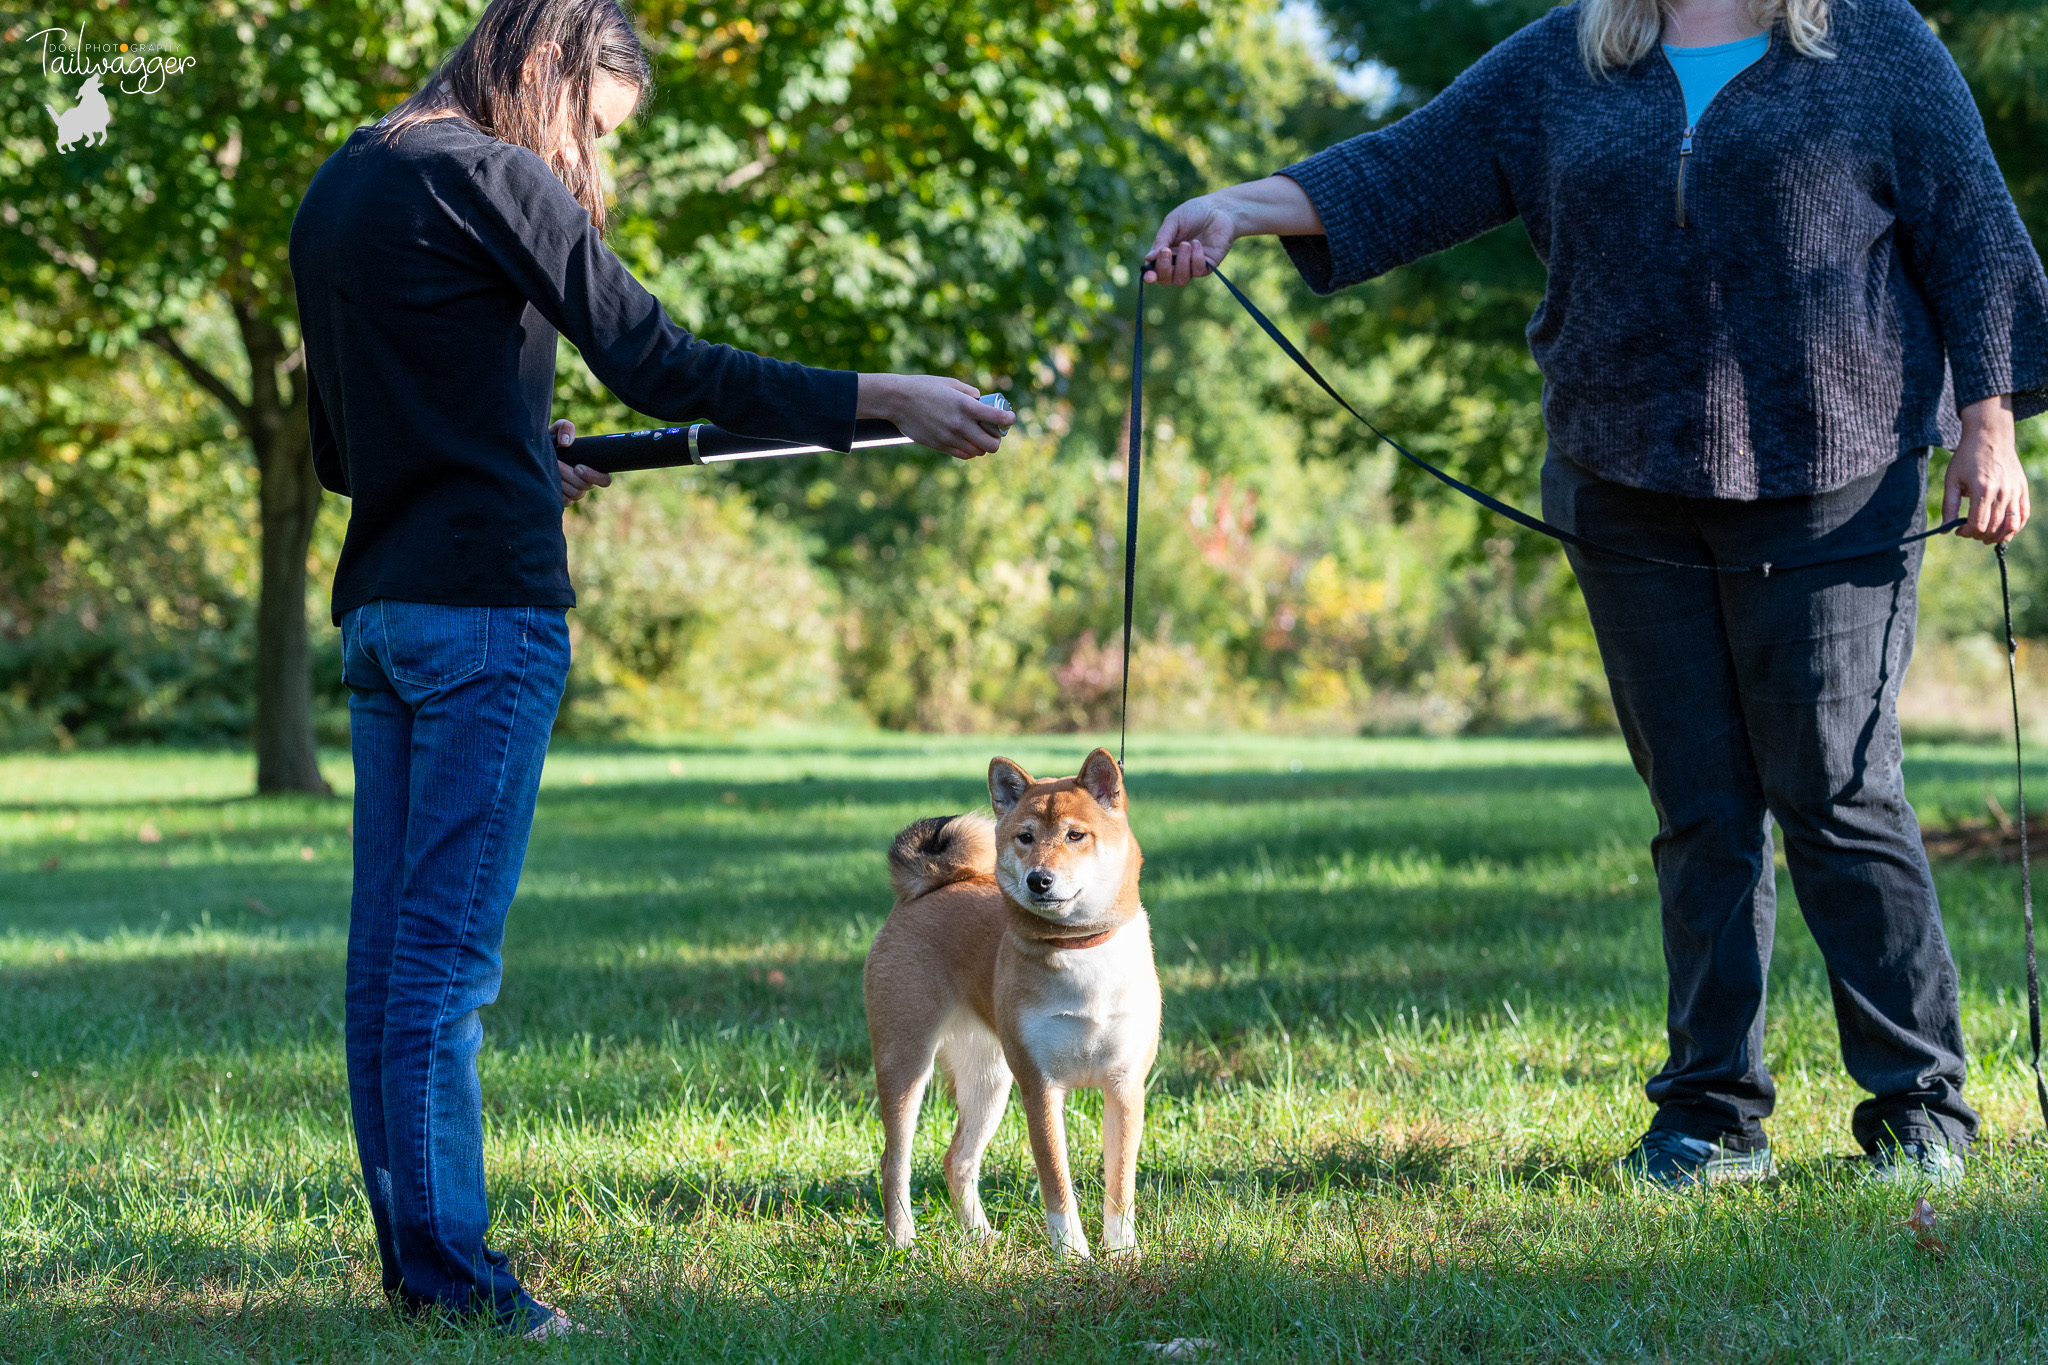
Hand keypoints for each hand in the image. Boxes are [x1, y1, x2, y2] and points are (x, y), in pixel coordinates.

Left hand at [551, 419, 611, 505]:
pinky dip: (556, 491)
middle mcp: (585, 483)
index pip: (604, 480)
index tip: (578, 467)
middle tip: (557, 462)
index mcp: (590, 468)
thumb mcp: (557, 429)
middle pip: (585, 486)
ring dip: (561, 481)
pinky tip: (548, 479)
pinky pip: (565, 501)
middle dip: (569, 474)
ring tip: (551, 467)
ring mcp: (574, 493)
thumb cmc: (549, 440)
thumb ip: (565, 427)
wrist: (532, 452)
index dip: (594, 476)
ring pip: (575, 494)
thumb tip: (566, 443)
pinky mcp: (563, 501)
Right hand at [856, 374, 1014, 460]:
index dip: (1009, 419)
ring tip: (980, 438)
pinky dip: (970, 451)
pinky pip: (963, 455)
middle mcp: (961, 424)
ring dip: (983, 446)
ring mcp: (951, 437)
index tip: (1009, 417)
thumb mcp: (949, 383)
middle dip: (997, 439)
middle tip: (994, 433)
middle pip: (992, 444)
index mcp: (966, 406)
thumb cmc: (923, 387)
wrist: (897, 400)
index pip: (998, 418)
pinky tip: (968, 443)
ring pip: (978, 452)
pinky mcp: (941, 445)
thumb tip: (981, 399)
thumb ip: (969, 392)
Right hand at [1144, 193, 1234, 284]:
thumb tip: (1148, 258)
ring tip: (1186, 243)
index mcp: (1166, 252)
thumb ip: (1161, 239)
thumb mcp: (1173, 222)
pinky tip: (1198, 243)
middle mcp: (1178, 262)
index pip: (1155, 271)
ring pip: (1181, 279)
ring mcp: (1193, 266)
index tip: (1149, 276)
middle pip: (1166, 279)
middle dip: (1164, 269)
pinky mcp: (1208, 266)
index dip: (1150, 276)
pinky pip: (1198, 271)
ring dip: (1181, 262)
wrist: (1219, 209)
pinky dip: (1196, 258)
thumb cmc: (1194, 213)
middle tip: (1166, 252)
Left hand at [1943, 396, 2027, 544]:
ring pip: (2011, 525)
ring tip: (1985, 536)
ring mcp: (2015, 491)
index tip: (1958, 530)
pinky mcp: (2023, 488)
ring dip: (1997, 536)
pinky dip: (2015, 527)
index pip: (1978, 524)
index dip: (1967, 533)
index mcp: (1982, 490)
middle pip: (1994, 527)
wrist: (1990, 436)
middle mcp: (2002, 492)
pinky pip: (2024, 515)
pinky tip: (2003, 530)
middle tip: (1969, 532)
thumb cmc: (1967, 457)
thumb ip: (1949, 506)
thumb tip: (1944, 530)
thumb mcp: (1952, 480)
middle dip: (1979, 535)